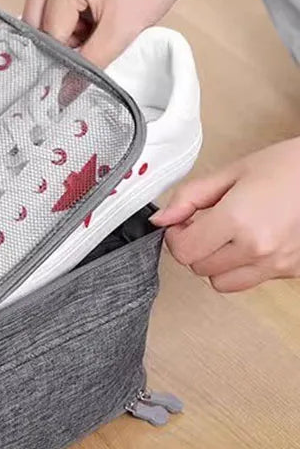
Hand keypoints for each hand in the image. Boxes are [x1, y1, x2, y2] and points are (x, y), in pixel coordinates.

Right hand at [22, 0, 199, 66]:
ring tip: (92, 21)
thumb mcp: (120, 33)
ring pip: (38, 12)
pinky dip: (64, 13)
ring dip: (61, 27)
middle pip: (36, 21)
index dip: (68, 51)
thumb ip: (88, 65)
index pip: (50, 32)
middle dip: (61, 38)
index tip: (90, 53)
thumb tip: (63, 95)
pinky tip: (88, 9)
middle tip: (93, 34)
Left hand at [150, 138, 299, 291]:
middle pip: (199, 268)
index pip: (183, 251)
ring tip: (230, 236)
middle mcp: (257, 248)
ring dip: (217, 262)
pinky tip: (252, 242)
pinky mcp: (291, 271)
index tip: (182, 223)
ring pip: (221, 282)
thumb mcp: (232, 172)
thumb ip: (190, 197)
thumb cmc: (290, 166)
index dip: (176, 236)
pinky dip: (243, 267)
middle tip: (207, 224)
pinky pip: (250, 280)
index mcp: (237, 220)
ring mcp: (276, 264)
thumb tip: (162, 219)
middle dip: (196, 247)